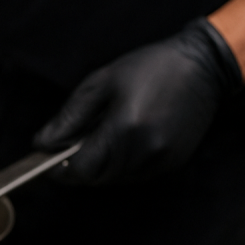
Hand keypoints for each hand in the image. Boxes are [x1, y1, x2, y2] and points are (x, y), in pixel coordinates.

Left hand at [35, 18, 242, 183]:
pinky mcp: (172, 163)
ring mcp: (161, 160)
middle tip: (72, 143)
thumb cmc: (149, 68)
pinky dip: (122, 164)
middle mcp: (144, 151)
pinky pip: (135, 174)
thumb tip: (42, 143)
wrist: (202, 66)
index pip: (81, 169)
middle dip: (79, 166)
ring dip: (101, 165)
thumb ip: (68, 118)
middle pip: (96, 178)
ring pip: (115, 178)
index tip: (49, 160)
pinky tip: (124, 139)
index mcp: (124, 129)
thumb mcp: (100, 83)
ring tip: (102, 135)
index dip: (60, 169)